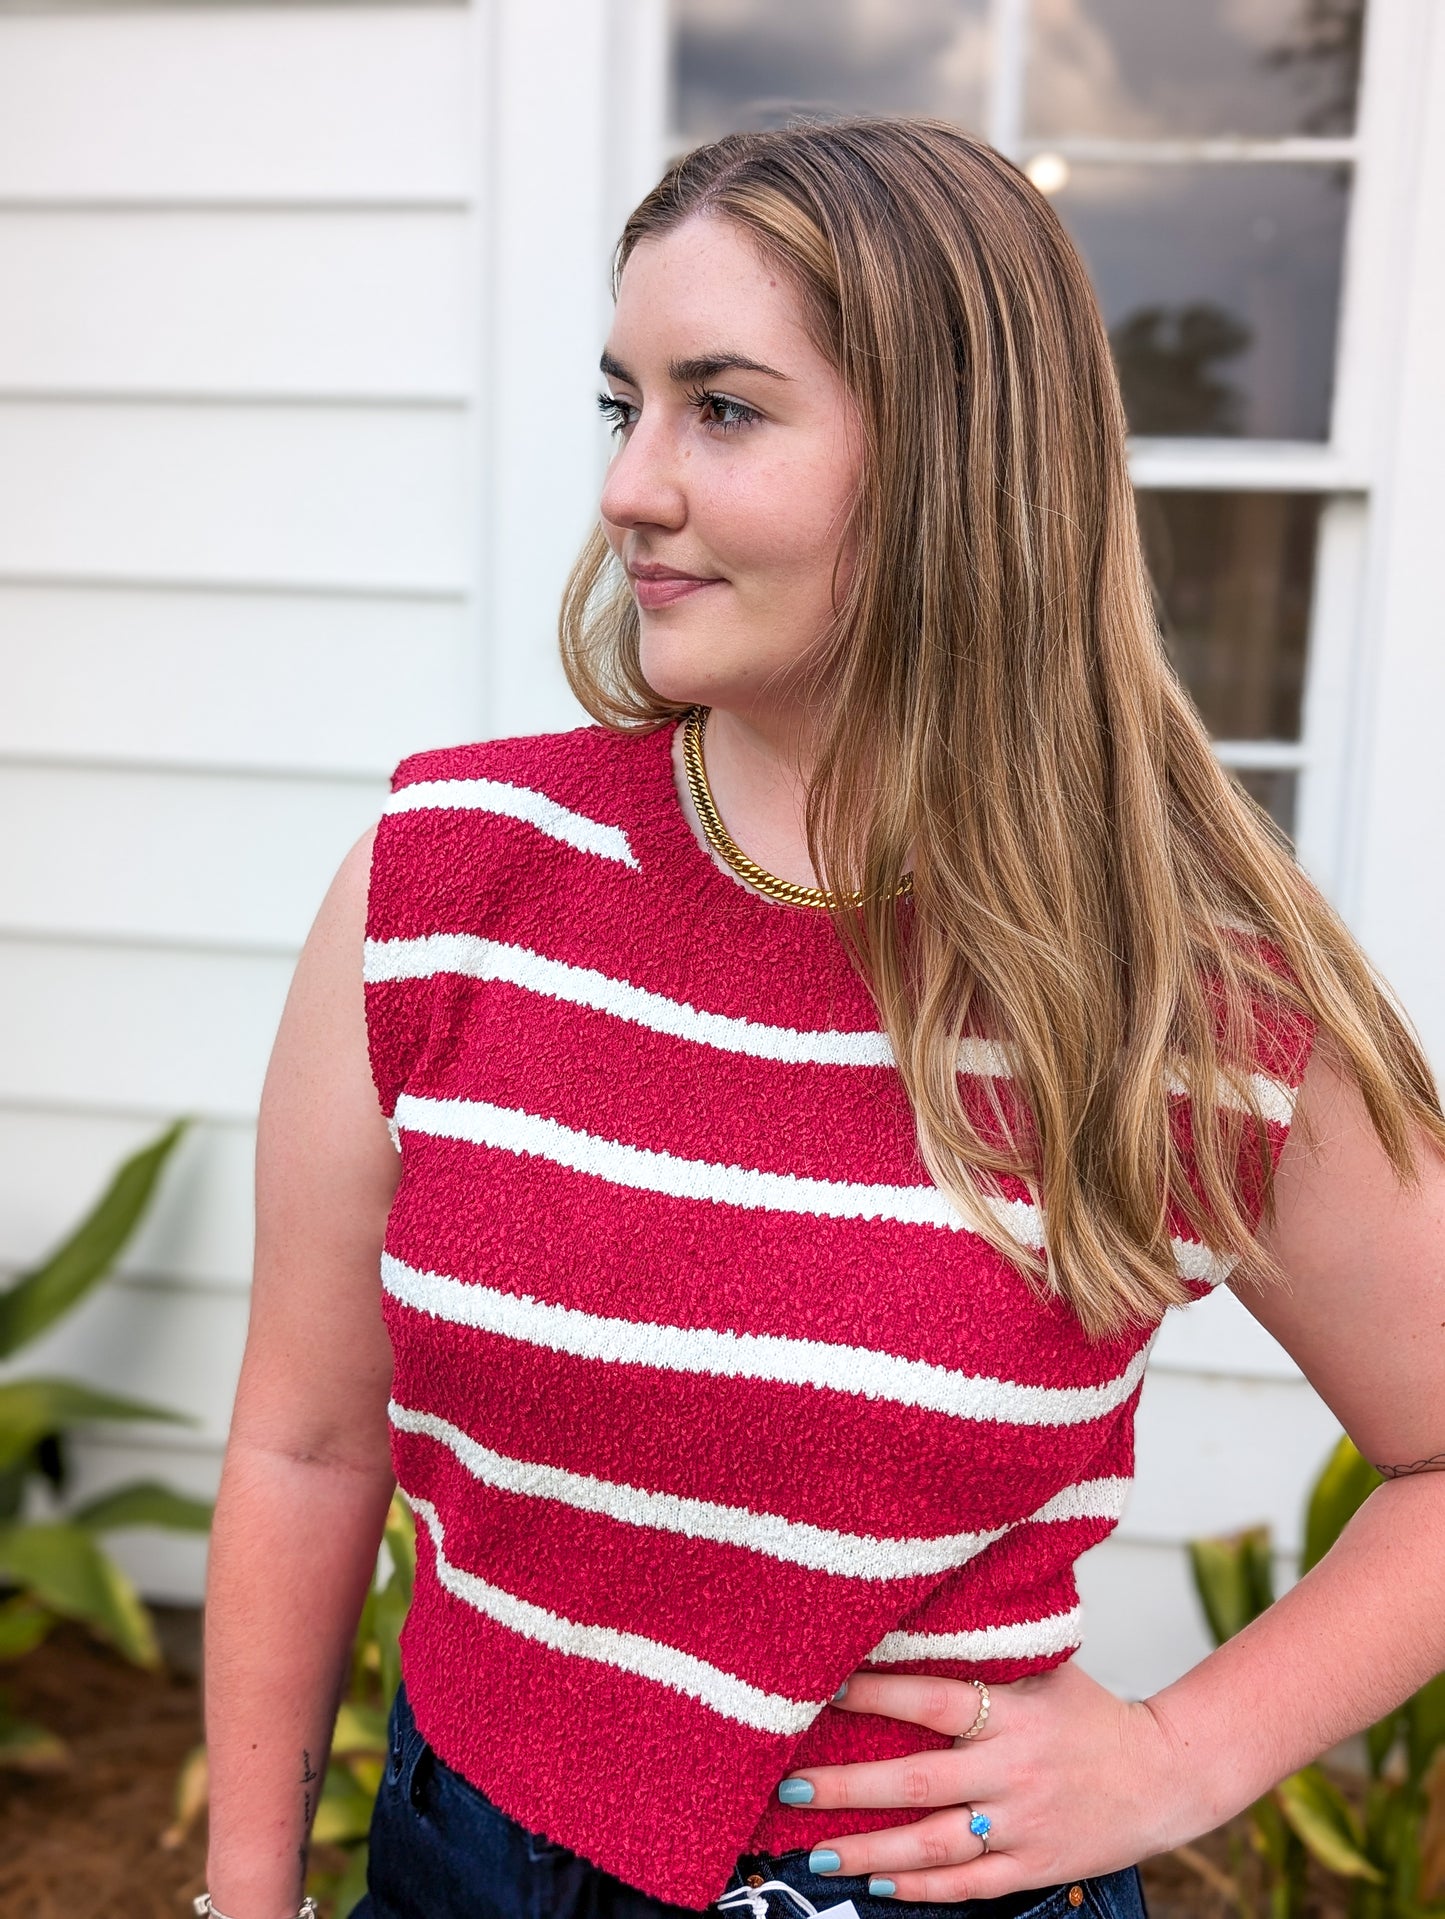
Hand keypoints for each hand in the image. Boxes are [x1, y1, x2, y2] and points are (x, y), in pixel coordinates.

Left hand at [777, 1663, 1187, 1902]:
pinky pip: (968, 1885)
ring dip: (869, 1850)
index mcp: (1013, 1712)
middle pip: (918, 1782)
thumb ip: (990, 1650)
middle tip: (791, 1787)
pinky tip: (878, 1884)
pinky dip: (921, 1890)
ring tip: (816, 1853)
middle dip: (849, 1788)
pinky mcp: (1033, 1867)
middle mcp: (1013, 1769)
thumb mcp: (1047, 1668)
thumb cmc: (1092, 1713)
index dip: (876, 1694)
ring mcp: (1022, 1824)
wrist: (1165, 1775)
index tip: (822, 1691)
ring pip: (932, 1845)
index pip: (932, 1699)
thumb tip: (921, 1612)